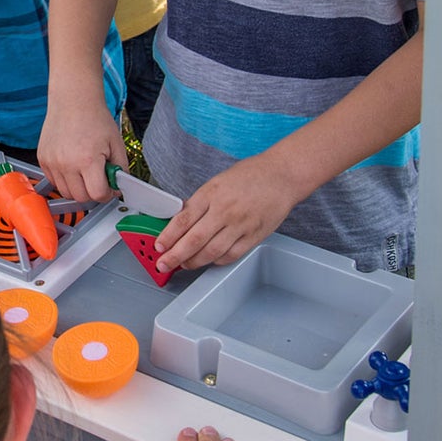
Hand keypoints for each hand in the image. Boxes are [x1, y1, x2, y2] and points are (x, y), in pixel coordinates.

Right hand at [37, 97, 125, 201]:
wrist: (73, 101)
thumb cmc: (95, 119)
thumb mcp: (116, 144)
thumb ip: (120, 169)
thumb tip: (118, 188)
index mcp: (87, 160)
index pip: (97, 195)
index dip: (107, 194)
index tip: (109, 188)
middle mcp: (66, 164)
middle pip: (80, 197)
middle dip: (92, 193)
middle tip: (98, 179)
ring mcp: (52, 162)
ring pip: (65, 192)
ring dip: (77, 188)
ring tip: (84, 172)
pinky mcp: (42, 159)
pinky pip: (54, 181)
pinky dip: (64, 180)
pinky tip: (71, 166)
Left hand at [154, 156, 299, 272]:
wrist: (282, 176)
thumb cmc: (249, 176)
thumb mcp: (216, 182)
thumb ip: (199, 203)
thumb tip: (179, 222)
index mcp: (210, 194)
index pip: (183, 220)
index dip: (168, 236)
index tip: (159, 246)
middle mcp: (224, 210)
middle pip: (194, 239)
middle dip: (175, 256)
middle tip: (164, 264)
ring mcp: (240, 225)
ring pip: (212, 251)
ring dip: (194, 262)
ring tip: (185, 264)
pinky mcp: (255, 236)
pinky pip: (232, 255)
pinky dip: (217, 261)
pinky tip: (209, 260)